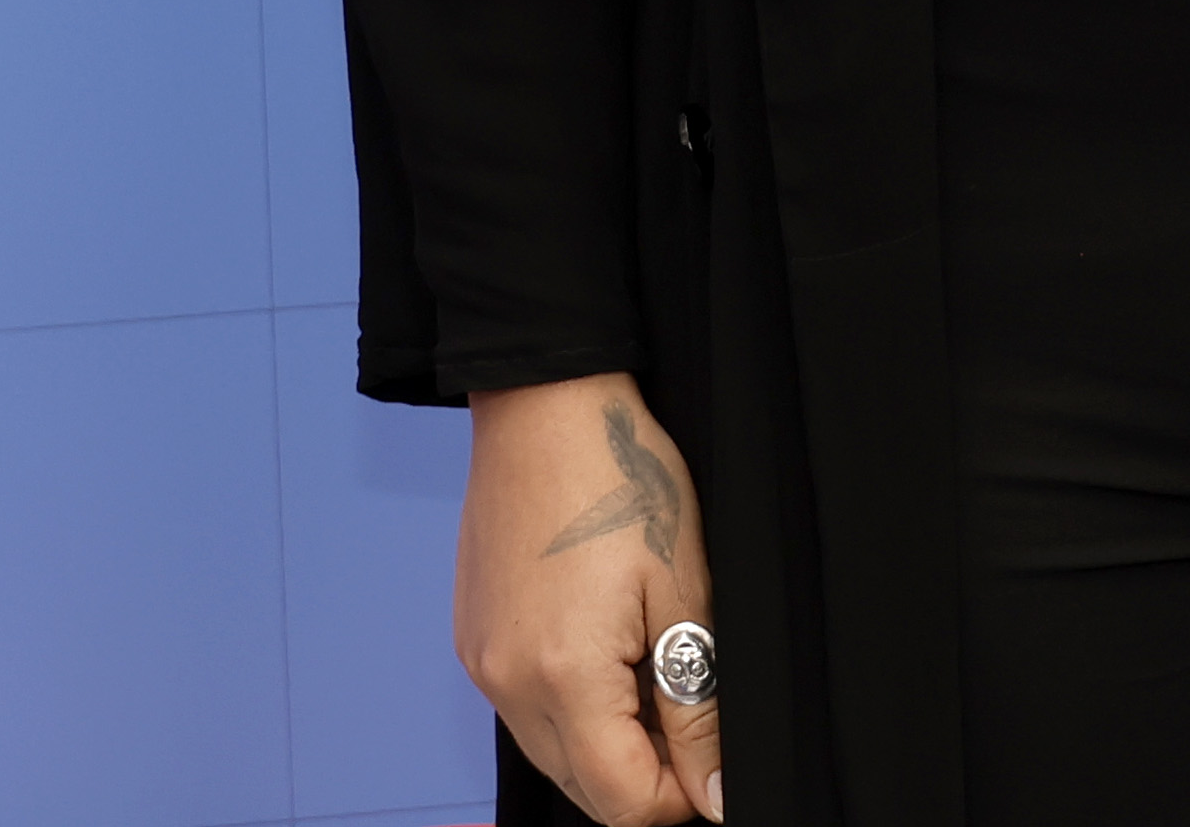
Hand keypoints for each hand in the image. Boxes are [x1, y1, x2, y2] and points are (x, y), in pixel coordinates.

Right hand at [454, 376, 723, 823]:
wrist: (546, 403)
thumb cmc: (619, 475)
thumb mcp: (684, 590)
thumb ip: (697, 707)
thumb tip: (715, 794)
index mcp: (563, 678)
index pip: (623, 803)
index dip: (683, 795)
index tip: (715, 755)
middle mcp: (508, 685)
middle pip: (584, 789)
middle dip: (646, 771)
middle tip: (689, 700)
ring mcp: (482, 664)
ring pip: (554, 755)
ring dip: (608, 739)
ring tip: (650, 660)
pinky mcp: (474, 642)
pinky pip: (525, 710)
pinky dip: (571, 705)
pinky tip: (607, 647)